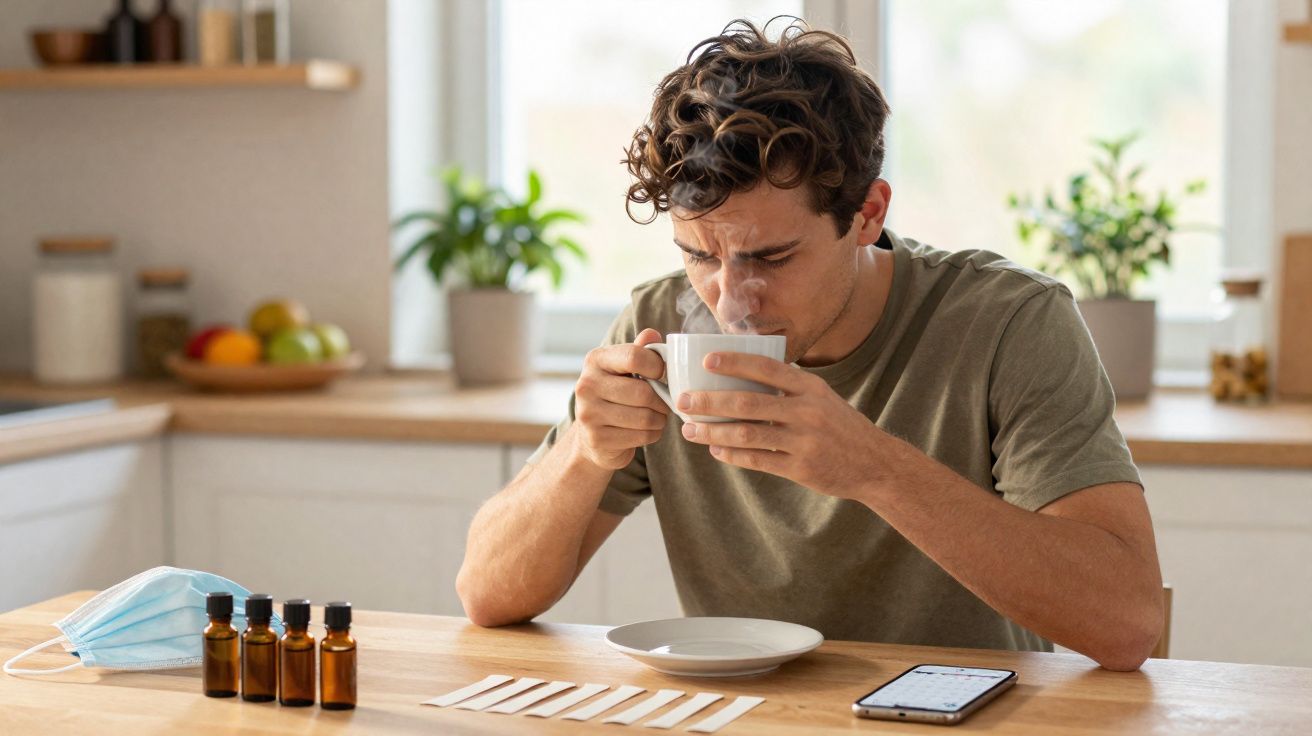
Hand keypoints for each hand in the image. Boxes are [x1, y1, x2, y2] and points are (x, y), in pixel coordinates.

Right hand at [572, 328, 670, 469]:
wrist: (593, 437)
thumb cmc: (616, 396)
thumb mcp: (624, 369)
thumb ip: (639, 351)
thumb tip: (652, 334)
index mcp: (595, 360)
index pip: (634, 356)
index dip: (657, 366)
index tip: (662, 375)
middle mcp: (586, 385)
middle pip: (642, 392)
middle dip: (662, 400)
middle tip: (664, 402)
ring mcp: (589, 414)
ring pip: (644, 417)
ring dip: (659, 419)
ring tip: (657, 416)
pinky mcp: (597, 438)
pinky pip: (641, 436)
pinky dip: (653, 434)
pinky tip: (647, 430)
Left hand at [676, 351, 883, 498]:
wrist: (874, 463)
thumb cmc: (841, 426)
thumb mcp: (822, 398)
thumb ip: (789, 387)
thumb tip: (743, 374)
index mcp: (810, 387)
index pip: (767, 368)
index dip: (736, 362)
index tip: (707, 360)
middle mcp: (807, 411)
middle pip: (749, 403)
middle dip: (711, 402)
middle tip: (684, 401)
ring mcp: (804, 441)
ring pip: (748, 434)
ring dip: (714, 433)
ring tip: (690, 431)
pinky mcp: (801, 468)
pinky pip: (759, 460)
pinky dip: (733, 456)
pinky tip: (715, 451)